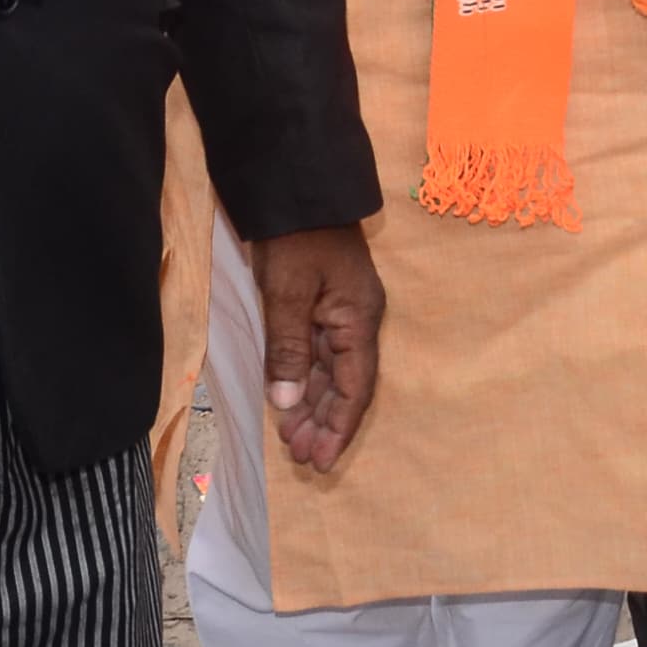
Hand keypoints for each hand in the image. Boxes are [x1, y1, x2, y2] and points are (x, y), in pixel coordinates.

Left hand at [250, 224, 383, 473]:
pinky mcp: (320, 305)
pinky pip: (316, 354)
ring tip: (292, 441)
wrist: (295, 186)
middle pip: (345, 384)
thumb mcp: (288, 291)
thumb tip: (288, 404)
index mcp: (358, 319)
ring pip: (329, 372)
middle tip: (301, 459)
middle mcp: (355, 321)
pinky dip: (303, 380)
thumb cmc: (295, 237)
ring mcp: (339, 312)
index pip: (355, 387)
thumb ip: (288, 349)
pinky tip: (288, 402)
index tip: (323, 460)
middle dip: (324, 423)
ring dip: (312, 406)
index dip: (340, 426)